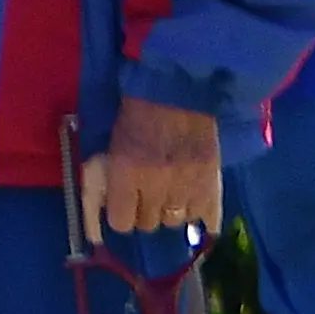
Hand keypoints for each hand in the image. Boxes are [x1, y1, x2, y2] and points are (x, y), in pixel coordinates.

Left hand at [80, 98, 222, 241]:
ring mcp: (187, 186)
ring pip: (176, 222)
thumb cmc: (138, 112)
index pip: (121, 222)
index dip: (120, 215)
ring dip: (170, 212)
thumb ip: (106, 178)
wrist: (179, 89)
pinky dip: (201, 218)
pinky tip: (199, 221)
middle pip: (148, 224)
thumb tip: (103, 212)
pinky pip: (207, 216)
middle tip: (146, 196)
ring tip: (171, 197)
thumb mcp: (112, 144)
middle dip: (144, 212)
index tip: (122, 208)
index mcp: (127, 172)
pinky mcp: (211, 181)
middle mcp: (157, 185)